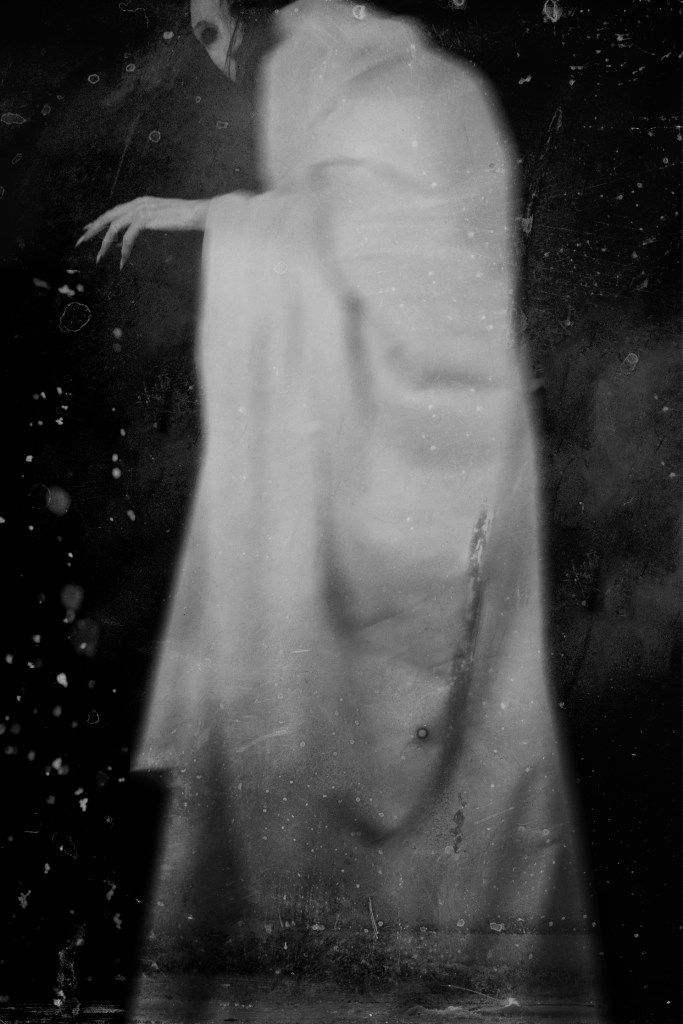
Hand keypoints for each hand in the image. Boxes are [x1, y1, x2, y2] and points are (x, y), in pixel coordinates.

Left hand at [75, 196, 209, 268]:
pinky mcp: (145, 219)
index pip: (114, 211)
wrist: (197, 212)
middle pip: (108, 217)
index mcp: (140, 202)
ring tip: (99, 258)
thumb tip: (141, 230)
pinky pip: (128, 237)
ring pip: (114, 228)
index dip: (100, 221)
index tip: (88, 229)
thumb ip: (150, 221)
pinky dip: (123, 250)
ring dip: (104, 244)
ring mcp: (140, 210)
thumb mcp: (164, 218)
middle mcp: (137, 204)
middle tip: (80, 241)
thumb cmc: (186, 217)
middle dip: (92, 230)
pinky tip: (123, 261)